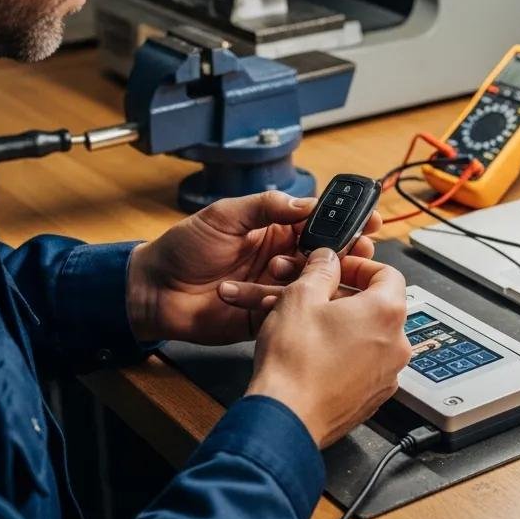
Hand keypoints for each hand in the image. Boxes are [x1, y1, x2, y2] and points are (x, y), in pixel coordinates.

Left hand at [126, 190, 381, 344]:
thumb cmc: (181, 248)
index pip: (317, 221)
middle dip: (347, 250)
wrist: (152, 291)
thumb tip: (303, 203)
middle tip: (361, 248)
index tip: (367, 219)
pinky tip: (304, 298)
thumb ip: (264, 207)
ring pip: (314, 283)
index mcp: (272, 228)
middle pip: (325, 254)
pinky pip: (293, 310)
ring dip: (325, 277)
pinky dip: (301, 304)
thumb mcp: (223, 216)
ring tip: (328, 271)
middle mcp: (280, 257)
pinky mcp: (267, 314)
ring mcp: (275, 286)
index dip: (344, 220)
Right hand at [246, 249, 410, 446]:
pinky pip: (365, 364)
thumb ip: (321, 269)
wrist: (286, 417)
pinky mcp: (373, 396)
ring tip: (313, 325)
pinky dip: (347, 354)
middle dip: (349, 297)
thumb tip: (329, 259)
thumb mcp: (300, 297)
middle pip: (380, 306)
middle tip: (319, 296)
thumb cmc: (295, 362)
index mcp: (386, 312)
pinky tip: (317, 354)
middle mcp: (397, 344)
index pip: (388, 273)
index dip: (360, 266)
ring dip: (346, 326)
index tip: (339, 268)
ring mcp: (388, 374)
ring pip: (372, 336)